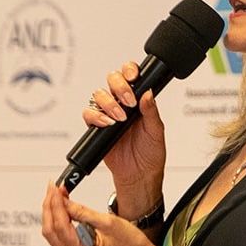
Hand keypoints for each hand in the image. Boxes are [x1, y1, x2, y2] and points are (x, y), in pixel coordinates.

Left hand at [42, 183, 155, 245]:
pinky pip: (60, 238)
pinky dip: (59, 222)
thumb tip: (64, 201)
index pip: (59, 225)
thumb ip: (83, 212)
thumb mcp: (108, 223)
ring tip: (57, 195)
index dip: (55, 203)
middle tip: (53, 188)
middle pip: (50, 231)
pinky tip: (63, 209)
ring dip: (53, 213)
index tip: (56, 188)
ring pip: (52, 234)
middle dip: (50, 207)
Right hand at [85, 61, 165, 202]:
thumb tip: (148, 93)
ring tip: (120, 118)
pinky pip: (89, 114)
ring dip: (109, 103)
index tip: (133, 76)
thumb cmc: (150, 153)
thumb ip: (151, 111)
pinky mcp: (97, 127)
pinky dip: (96, 116)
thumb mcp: (157, 131)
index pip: (131, 76)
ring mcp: (108, 114)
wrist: (139, 174)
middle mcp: (122, 103)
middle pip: (112, 80)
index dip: (129, 70)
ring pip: (99, 95)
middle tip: (128, 101)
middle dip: (119, 87)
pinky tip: (107, 124)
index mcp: (138, 100)